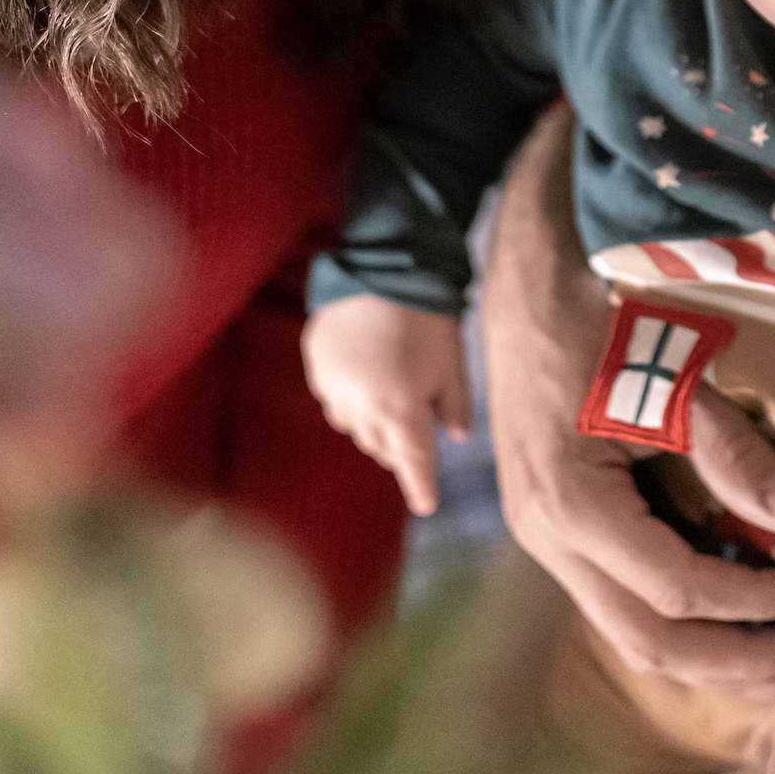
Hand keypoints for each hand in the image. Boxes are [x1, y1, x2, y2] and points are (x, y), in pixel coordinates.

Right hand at [302, 294, 470, 515]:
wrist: (384, 268)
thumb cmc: (427, 318)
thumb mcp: (451, 365)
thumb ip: (456, 406)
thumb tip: (457, 437)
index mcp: (400, 409)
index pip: (412, 461)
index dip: (420, 485)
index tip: (427, 505)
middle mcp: (362, 406)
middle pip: (379, 446)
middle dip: (398, 444)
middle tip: (414, 424)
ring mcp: (333, 387)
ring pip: (353, 425)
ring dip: (372, 422)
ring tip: (388, 392)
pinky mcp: (317, 366)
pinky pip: (334, 397)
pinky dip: (350, 397)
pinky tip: (365, 372)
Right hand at [478, 103, 774, 701]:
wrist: (525, 284)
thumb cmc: (595, 320)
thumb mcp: (670, 376)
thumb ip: (730, 450)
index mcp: (573, 509)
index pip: (679, 591)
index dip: (754, 606)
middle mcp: (549, 541)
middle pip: (648, 640)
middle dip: (734, 662)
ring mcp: (545, 539)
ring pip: (627, 631)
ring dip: (705, 655)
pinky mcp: (555, 525)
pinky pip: (618, 598)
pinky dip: (676, 619)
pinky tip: (723, 616)